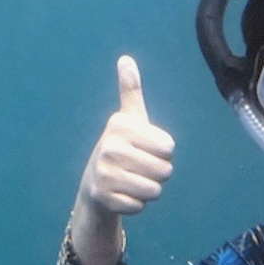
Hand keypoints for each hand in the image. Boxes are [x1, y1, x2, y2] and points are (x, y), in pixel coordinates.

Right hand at [78, 56, 174, 217]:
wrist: (94, 183)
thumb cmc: (122, 148)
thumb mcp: (128, 119)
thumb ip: (131, 91)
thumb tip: (126, 59)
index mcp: (119, 124)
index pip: (169, 147)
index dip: (163, 152)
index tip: (144, 148)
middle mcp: (109, 146)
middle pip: (165, 170)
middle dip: (158, 173)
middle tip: (138, 168)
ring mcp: (104, 173)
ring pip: (154, 190)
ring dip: (148, 189)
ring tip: (131, 180)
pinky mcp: (104, 197)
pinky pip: (140, 206)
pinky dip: (136, 204)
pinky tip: (122, 195)